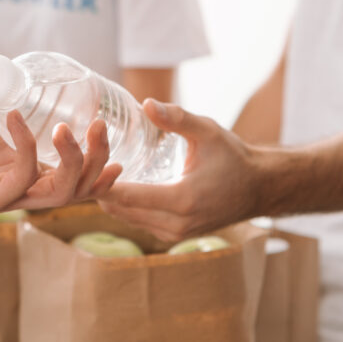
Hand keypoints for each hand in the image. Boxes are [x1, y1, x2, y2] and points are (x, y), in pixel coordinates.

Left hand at [0, 88, 121, 217]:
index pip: (71, 182)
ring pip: (58, 193)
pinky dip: (27, 145)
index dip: (100, 173)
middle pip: (74, 190)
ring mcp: (1, 198)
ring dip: (75, 160)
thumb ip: (14, 105)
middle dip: (97, 161)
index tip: (122, 157)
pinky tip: (13, 117)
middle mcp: (14, 190)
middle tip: (102, 127)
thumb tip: (41, 88)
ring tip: (72, 128)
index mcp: (19, 172)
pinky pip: (23, 177)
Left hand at [99, 99, 257, 240]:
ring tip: (94, 172)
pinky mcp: (174, 237)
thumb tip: (146, 104)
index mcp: (183, 199)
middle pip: (121, 209)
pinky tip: (116, 185)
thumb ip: (177, 118)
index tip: (85, 163)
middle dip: (100, 188)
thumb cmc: (234, 157)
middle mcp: (177, 224)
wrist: (259, 189)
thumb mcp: (208, 132)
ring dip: (110, 198)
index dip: (101, 181)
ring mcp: (175, 234)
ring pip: (127, 218)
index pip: (128, 196)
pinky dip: (125, 207)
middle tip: (83, 163)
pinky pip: (139, 223)